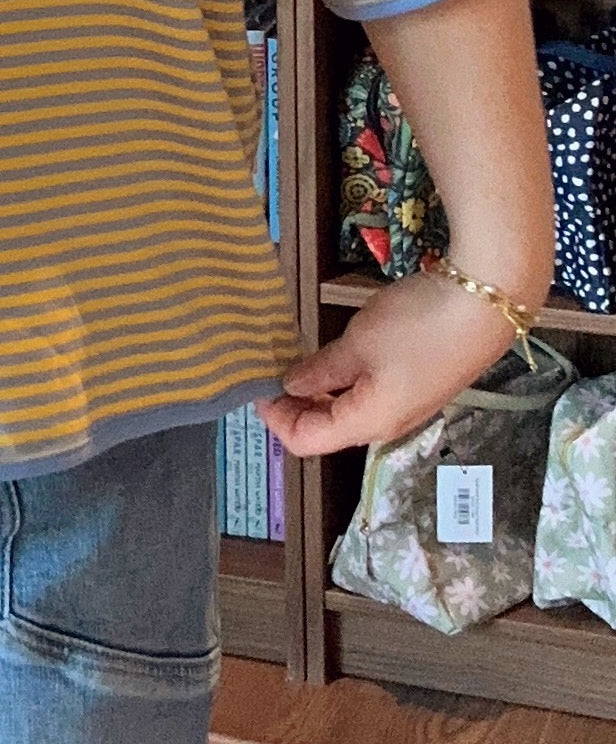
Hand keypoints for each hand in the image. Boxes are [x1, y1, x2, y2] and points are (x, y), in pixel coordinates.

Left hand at [259, 267, 531, 457]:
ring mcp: (408, 405)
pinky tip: (336, 353)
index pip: (305, 441)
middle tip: (271, 369)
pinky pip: (370, 393)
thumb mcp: (357, 344)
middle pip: (327, 429)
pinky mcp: (421, 382)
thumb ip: (321, 369)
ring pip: (349, 410)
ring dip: (319, 390)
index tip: (256, 385)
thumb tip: (291, 385)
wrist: (487, 302)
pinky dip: (344, 380)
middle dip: (294, 405)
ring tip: (298, 357)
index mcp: (368, 423)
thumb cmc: (417, 326)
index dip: (275, 418)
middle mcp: (388, 424)